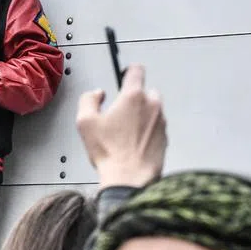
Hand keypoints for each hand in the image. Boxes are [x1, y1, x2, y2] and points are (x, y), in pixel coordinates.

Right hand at [76, 64, 166, 188]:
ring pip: (152, 110)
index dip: (128, 71)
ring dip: (141, 115)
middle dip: (134, 98)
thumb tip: (97, 94)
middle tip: (120, 113)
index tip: (124, 75)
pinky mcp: (165, 138)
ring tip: (125, 132)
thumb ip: (88, 99)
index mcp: (133, 96)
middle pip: (146, 91)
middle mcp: (152, 105)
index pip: (137, 70)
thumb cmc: (110, 153)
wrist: (129, 179)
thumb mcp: (85, 122)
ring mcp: (161, 122)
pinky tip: (133, 143)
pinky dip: (147, 131)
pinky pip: (156, 127)